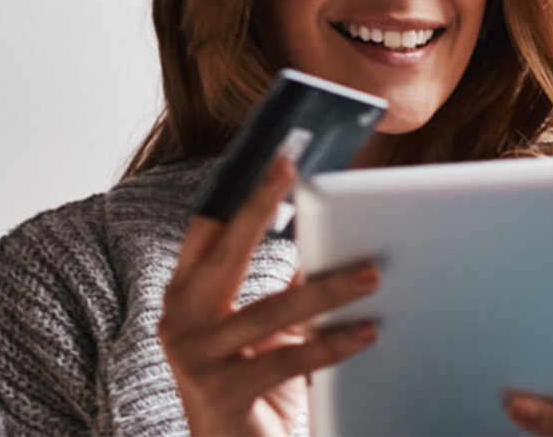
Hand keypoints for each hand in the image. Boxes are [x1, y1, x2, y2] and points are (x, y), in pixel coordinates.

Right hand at [159, 158, 379, 436]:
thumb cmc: (256, 386)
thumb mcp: (270, 327)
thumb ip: (289, 283)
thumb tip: (333, 231)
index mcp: (186, 294)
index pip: (208, 230)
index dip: (241, 192)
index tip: (278, 159)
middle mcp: (178, 321)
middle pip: (226, 253)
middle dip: (262, 207)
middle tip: (299, 173)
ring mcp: (193, 359)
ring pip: (269, 311)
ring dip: (328, 290)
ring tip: (373, 275)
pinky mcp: (218, 394)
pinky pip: (285, 360)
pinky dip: (332, 345)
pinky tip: (367, 332)